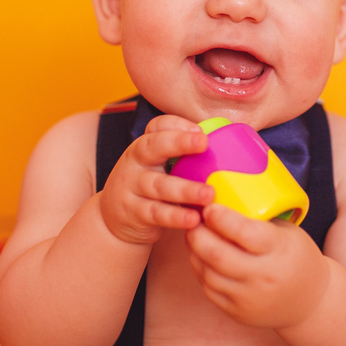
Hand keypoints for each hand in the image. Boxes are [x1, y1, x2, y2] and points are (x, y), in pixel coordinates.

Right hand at [99, 115, 213, 245]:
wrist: (115, 220)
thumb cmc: (149, 187)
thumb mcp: (158, 166)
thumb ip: (183, 157)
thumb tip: (230, 150)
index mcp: (145, 146)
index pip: (157, 127)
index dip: (177, 125)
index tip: (200, 131)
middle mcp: (135, 162)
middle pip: (152, 147)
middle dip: (178, 143)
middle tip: (203, 143)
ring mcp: (131, 187)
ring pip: (159, 186)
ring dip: (185, 189)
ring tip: (209, 194)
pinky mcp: (133, 213)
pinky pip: (156, 214)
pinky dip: (176, 217)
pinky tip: (194, 219)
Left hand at [185, 203, 330, 327]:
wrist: (310, 302)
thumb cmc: (296, 257)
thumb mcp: (287, 232)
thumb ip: (257, 219)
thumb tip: (221, 198)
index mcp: (279, 250)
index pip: (244, 233)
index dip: (221, 218)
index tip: (209, 207)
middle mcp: (263, 276)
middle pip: (217, 254)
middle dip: (197, 234)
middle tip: (192, 219)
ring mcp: (249, 298)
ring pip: (207, 272)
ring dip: (194, 251)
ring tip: (194, 236)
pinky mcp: (237, 312)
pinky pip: (208, 288)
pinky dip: (200, 269)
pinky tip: (201, 256)